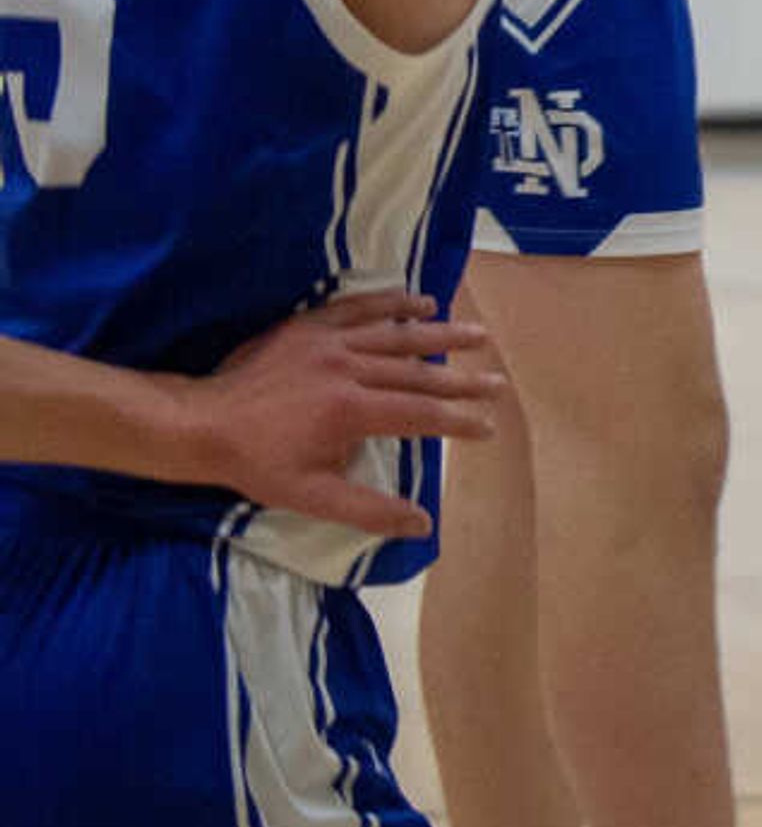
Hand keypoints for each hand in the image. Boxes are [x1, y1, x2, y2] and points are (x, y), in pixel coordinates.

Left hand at [167, 291, 501, 537]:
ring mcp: (330, 342)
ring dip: (441, 336)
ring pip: (398, 334)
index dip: (458, 422)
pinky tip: (421, 302)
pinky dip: (393, 302)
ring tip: (476, 334)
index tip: (486, 428)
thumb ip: (369, 509)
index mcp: (352, 411)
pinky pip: (361, 307)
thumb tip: (423, 524)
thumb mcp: (310, 497)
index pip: (421, 415)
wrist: (200, 425)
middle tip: (497, 382)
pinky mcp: (311, 326)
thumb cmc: (256, 465)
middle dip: (463, 380)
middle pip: (419, 372)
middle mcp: (349, 370)